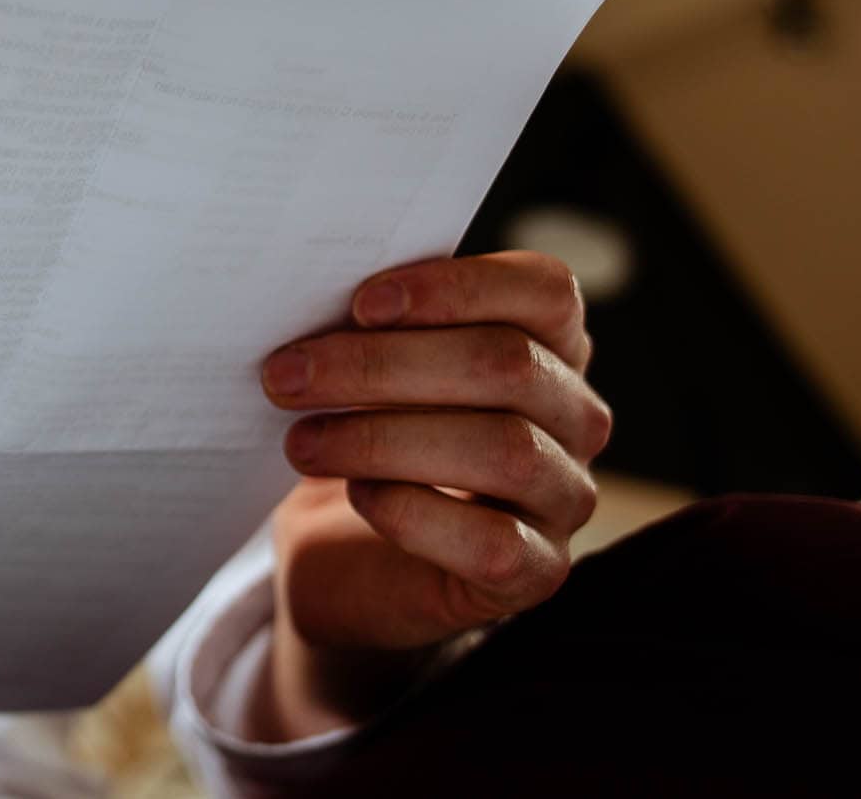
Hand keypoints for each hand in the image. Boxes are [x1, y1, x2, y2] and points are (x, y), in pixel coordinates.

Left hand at [252, 251, 611, 738]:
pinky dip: (412, 513)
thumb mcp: (367, 372)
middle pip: (506, 365)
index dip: (455, 288)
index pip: (544, 291)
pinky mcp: (536, 573)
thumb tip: (307, 292)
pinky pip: (492, 542)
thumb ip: (370, 329)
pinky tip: (358, 496)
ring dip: (382, 439)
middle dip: (381, 366)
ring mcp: (564, 498)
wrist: (345, 553)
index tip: (359, 303)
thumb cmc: (362, 434)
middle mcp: (575, 416)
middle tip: (285, 376)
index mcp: (548, 342)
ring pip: (502, 450)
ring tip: (302, 441)